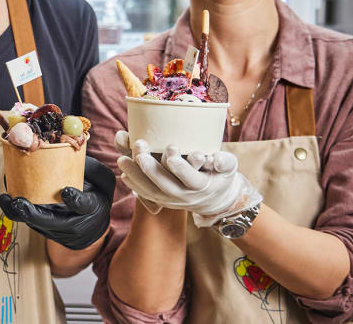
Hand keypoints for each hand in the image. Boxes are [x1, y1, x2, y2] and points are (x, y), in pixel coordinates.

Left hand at [0, 155, 115, 249]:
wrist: (90, 228)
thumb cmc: (97, 198)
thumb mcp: (104, 183)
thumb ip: (93, 169)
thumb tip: (73, 150)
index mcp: (90, 208)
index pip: (83, 206)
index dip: (75, 200)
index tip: (66, 192)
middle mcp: (71, 222)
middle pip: (49, 222)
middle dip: (32, 213)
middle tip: (19, 201)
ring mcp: (54, 228)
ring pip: (34, 224)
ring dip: (18, 213)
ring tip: (5, 198)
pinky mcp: (42, 229)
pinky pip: (27, 221)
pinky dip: (15, 210)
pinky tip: (6, 196)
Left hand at [118, 139, 262, 227]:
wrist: (215, 200)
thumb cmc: (221, 177)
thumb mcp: (230, 169)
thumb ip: (226, 162)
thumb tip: (216, 158)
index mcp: (202, 186)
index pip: (190, 178)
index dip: (180, 166)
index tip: (170, 150)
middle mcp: (185, 197)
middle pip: (165, 185)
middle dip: (151, 168)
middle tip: (140, 150)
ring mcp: (172, 201)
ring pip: (151, 191)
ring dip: (136, 176)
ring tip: (122, 160)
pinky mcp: (163, 201)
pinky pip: (146, 195)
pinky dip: (134, 184)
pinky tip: (123, 172)